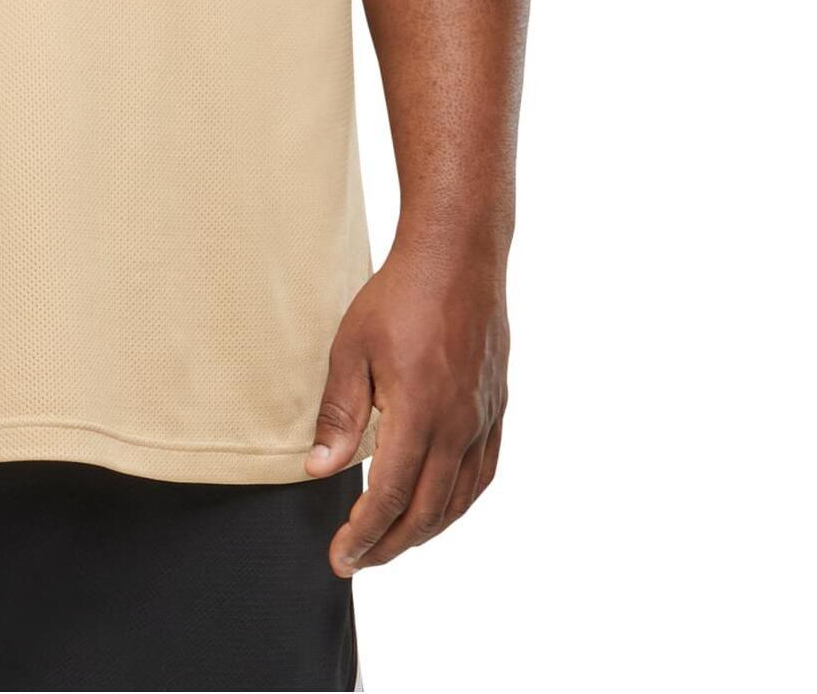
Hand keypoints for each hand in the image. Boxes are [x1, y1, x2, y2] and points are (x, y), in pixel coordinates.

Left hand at [303, 242, 508, 573]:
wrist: (458, 255)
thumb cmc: (398, 295)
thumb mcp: (351, 347)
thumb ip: (339, 414)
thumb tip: (320, 470)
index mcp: (418, 413)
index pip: (389, 496)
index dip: (363, 534)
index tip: (340, 558)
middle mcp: (458, 425)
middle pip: (426, 511)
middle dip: (389, 545)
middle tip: (357, 561)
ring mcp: (482, 419)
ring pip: (458, 499)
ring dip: (424, 531)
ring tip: (391, 543)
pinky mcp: (496, 408)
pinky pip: (482, 474)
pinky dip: (458, 503)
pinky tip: (439, 508)